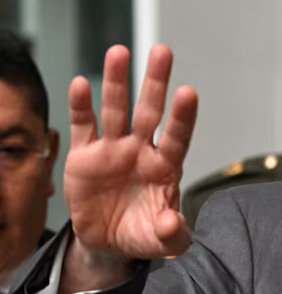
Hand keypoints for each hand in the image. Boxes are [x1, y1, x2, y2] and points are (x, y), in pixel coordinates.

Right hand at [64, 44, 197, 260]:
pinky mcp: (85, 155)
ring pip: (116, 110)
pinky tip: (80, 83)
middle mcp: (142, 150)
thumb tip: (172, 224)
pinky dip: (81, 106)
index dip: (183, 116)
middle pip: (150, 111)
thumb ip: (172, 235)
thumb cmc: (144, 234)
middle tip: (163, 51)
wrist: (108, 242)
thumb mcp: (162, 242)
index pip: (178, 137)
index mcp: (166, 167)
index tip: (188, 92)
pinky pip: (83, 126)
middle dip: (155, 82)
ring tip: (120, 51)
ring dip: (116, 82)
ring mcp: (114, 149)